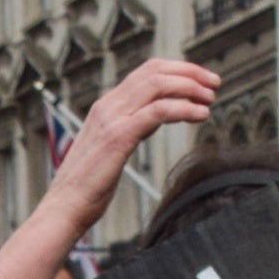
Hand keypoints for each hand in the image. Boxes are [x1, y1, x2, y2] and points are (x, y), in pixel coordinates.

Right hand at [0, 58, 221, 278]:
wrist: (64, 208)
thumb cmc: (88, 187)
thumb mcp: (112, 148)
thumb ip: (132, 127)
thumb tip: (156, 118)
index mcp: (106, 106)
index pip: (146, 72)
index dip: (178, 70)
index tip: (201, 80)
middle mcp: (108, 106)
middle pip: (155, 70)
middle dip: (190, 72)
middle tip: (214, 83)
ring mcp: (112, 119)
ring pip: (158, 85)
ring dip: (190, 87)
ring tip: (210, 98)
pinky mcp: (118, 137)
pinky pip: (158, 111)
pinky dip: (184, 108)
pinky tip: (200, 115)